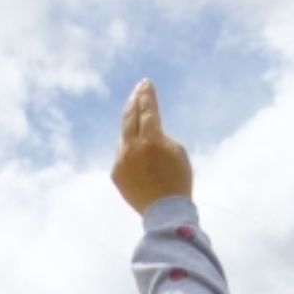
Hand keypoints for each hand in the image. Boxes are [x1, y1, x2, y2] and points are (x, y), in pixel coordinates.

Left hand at [111, 79, 192, 214]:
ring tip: (135, 112)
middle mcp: (131, 147)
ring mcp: (121, 160)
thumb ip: (159, 135)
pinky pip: (122, 154)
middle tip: (137, 89)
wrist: (165, 210)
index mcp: (151, 139)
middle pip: (129, 117)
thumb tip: (145, 130)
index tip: (146, 83)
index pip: (147, 110)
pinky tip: (135, 146)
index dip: (146, 95)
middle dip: (134, 101)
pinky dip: (129, 149)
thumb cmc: (178, 179)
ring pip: (124, 136)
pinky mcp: (115, 172)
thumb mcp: (176, 151)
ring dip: (131, 125)